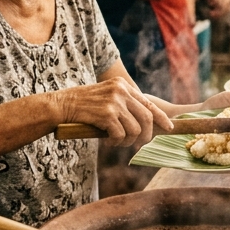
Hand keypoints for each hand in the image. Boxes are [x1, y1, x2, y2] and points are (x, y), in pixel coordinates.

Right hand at [51, 77, 170, 146]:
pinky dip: (116, 142)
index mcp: (122, 85)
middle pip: (147, 118)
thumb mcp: (106, 97)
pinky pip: (121, 135)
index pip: (149, 103)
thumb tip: (145, 124)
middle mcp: (121, 91)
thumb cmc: (83, 105)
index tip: (169, 128)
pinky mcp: (106, 114)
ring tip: (117, 141)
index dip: (161, 118)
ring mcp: (114, 102)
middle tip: (138, 144)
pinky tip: (107, 141)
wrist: (60, 105)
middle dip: (145, 136)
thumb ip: (124, 105)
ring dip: (127, 141)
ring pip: (135, 130)